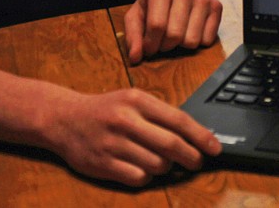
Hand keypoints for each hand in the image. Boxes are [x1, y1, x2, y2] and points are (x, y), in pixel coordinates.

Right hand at [43, 87, 220, 186]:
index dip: (201, 136)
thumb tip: (195, 135)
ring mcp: (113, 143)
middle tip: (197, 163)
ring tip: (161, 162)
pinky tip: (141, 168)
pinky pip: (139, 178)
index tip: (215, 148)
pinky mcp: (103, 164)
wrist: (63, 118)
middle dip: (191, 158)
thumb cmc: (105, 110)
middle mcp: (125, 120)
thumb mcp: (131, 100)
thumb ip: (159, 115)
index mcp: (136, 100)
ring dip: (166, 168)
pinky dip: (146, 176)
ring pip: (157, 165)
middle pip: (171, 146)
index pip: (178, 119)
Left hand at [124, 0, 221, 64]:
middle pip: (175, 35)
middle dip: (165, 45)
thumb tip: (135, 58)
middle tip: (162, 40)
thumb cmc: (154, 1)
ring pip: (192, 41)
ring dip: (181, 45)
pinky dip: (197, 41)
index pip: (157, 26)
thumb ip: (132, 36)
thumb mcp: (137, 14)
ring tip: (176, 34)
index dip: (150, 44)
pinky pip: (207, 40)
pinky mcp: (216, 6)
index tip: (148, 47)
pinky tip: (190, 30)